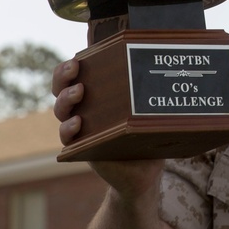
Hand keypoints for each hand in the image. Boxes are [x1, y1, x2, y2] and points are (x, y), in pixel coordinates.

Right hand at [51, 57, 163, 194]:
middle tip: (74, 67)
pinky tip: (78, 122)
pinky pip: (67, 137)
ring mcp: (79, 128)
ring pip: (61, 110)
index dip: (69, 66)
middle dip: (63, 75)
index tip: (79, 57)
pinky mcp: (80, 147)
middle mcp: (82, 108)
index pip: (74, 75)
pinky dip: (69, 128)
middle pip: (60, 88)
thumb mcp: (148, 112)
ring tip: (79, 91)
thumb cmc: (146, 135)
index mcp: (95, 94)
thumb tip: (167, 67)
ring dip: (66, 98)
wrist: (143, 171)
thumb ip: (151, 93)